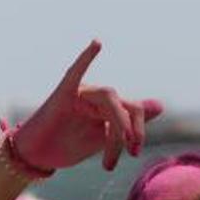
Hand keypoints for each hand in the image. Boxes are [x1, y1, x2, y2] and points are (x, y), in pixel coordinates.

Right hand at [9, 40, 163, 172]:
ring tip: (119, 147)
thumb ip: (131, 122)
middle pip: (124, 104)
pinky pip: (75, 72)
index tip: (135, 153)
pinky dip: (86, 58)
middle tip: (132, 152)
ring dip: (118, 123)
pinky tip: (97, 43)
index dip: (140, 130)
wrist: (38, 155)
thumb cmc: (69, 144)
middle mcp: (96, 96)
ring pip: (109, 97)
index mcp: (108, 105)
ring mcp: (80, 93)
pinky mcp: (62, 94)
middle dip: (132, 129)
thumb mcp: (105, 137)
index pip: (134, 109)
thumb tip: (161, 105)